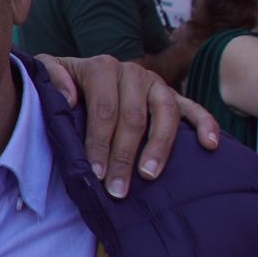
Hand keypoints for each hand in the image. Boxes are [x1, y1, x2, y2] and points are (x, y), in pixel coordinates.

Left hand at [37, 54, 220, 198]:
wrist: (83, 77)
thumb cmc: (64, 86)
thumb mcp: (47, 74)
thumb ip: (50, 77)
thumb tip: (68, 96)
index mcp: (101, 67)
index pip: (104, 108)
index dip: (99, 141)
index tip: (95, 172)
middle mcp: (132, 72)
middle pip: (132, 117)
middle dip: (123, 156)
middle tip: (117, 189)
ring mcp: (156, 84)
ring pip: (164, 113)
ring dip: (159, 147)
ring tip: (149, 176)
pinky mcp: (174, 96)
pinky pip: (194, 109)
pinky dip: (205, 124)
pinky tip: (209, 145)